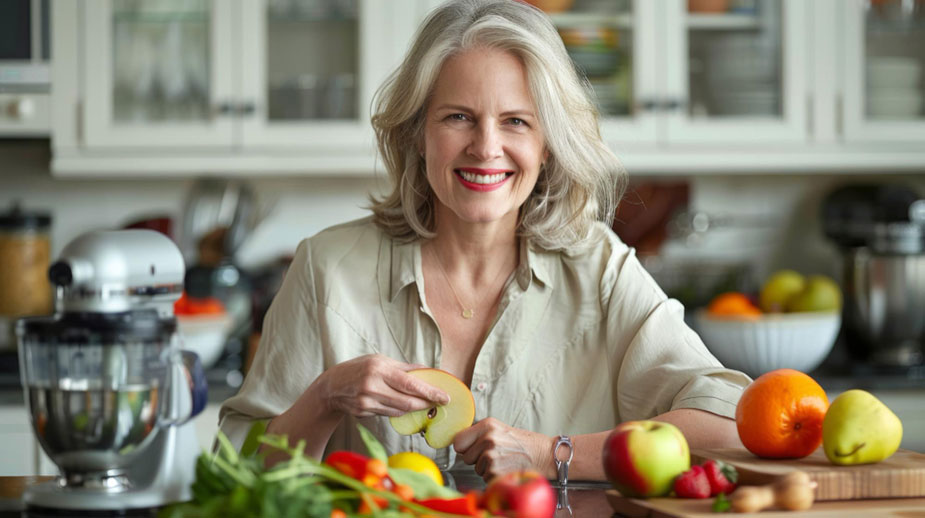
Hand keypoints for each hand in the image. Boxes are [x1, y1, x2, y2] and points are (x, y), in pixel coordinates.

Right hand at [318, 354, 449, 417]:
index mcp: (379, 369)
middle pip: (407, 402)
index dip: (430, 392)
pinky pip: (388, 415)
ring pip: (399, 411)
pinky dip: (399, 411)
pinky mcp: (363, 413)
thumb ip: (404, 368)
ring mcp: (366, 402)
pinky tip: (402, 406)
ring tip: (424, 405)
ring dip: (414, 409)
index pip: (410, 384)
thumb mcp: (380, 361)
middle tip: (439, 403)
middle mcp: (372, 386)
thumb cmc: (359, 369)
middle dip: (426, 404)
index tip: (444, 397)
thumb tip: (428, 371)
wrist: (332, 386)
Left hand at [453, 417, 553, 480]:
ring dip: (487, 469)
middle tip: (495, 455)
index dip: (464, 448)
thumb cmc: (523, 443)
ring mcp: (491, 455)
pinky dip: (495, 477)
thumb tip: (458, 443)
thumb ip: (479, 433)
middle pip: (465, 457)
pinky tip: (507, 469)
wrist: (544, 454)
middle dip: (477, 459)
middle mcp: (488, 439)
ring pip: (476, 469)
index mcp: (487, 425)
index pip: (458, 441)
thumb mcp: (500, 429)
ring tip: (504, 461)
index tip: (471, 449)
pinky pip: (486, 478)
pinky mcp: (495, 471)